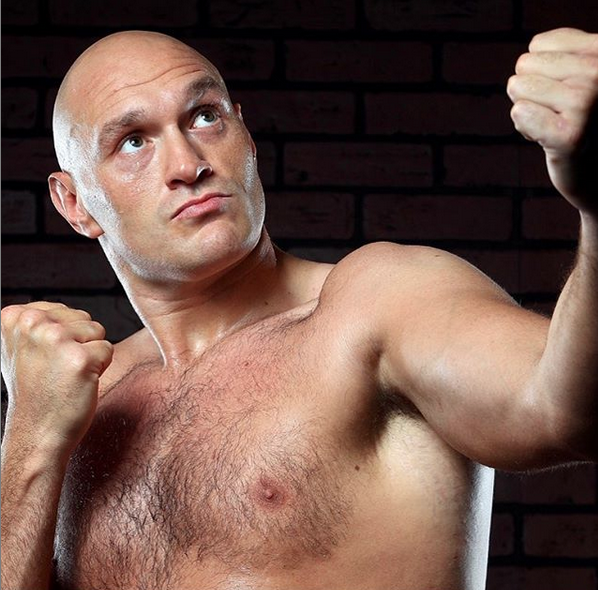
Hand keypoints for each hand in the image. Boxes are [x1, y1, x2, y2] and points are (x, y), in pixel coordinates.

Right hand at [1, 302, 112, 454]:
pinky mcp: (80, 358)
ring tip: (67, 375)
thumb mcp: (24, 347)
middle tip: (58, 370)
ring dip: (90, 353)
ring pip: (97, 331)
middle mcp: (31, 323)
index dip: (63, 337)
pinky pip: (108, 349)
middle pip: (82, 317)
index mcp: (14, 316)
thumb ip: (40, 322)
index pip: (63, 310)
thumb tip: (61, 309)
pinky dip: (101, 367)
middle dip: (79, 342)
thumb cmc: (37, 391)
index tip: (45, 360)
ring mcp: (55, 339)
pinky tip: (79, 382)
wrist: (37, 432)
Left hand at [508, 28, 597, 213]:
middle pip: (524, 66)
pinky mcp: (570, 135)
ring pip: (518, 88)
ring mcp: (588, 101)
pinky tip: (551, 140)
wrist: (597, 171)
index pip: (538, 46)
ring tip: (557, 125)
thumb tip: (532, 51)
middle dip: (533, 93)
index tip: (565, 94)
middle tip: (560, 114)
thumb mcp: (579, 75)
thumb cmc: (583, 119)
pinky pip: (519, 112)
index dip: (542, 73)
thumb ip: (563, 53)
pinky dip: (526, 129)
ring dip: (530, 111)